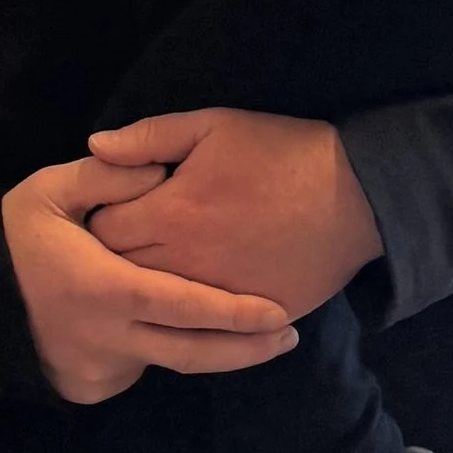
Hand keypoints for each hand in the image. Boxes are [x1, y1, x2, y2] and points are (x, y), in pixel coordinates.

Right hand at [0, 156, 295, 403]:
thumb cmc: (15, 235)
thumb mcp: (50, 189)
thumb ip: (108, 175)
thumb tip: (159, 170)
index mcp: (102, 289)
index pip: (183, 306)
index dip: (233, 313)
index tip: (278, 312)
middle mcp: (106, 338)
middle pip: (191, 352)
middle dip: (245, 349)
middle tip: (287, 337)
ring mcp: (98, 368)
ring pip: (169, 364)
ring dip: (212, 355)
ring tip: (258, 341)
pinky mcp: (90, 384)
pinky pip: (140, 371)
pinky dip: (166, 356)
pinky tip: (185, 339)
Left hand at [84, 109, 383, 316]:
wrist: (357, 195)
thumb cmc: (282, 153)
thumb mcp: (213, 126)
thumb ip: (148, 138)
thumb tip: (95, 146)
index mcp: (170, 215)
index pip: (103, 230)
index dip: (101, 217)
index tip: (113, 207)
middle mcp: (185, 264)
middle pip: (123, 273)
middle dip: (116, 257)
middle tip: (127, 240)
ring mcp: (218, 298)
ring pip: (158, 307)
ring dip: (149, 288)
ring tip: (155, 266)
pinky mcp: (249, 318)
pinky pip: (204, 327)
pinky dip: (192, 313)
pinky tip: (192, 292)